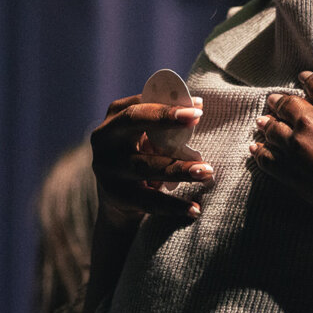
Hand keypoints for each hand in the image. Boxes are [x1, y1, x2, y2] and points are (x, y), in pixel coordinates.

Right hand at [90, 93, 214, 226]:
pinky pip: (148, 200)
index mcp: (114, 117)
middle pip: (134, 121)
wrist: (118, 198)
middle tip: (196, 119)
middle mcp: (104, 139)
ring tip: (207, 171)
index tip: (197, 106)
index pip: (140, 103)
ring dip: (180, 168)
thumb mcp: (148, 135)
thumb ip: (166, 121)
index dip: (166, 103)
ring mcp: (106, 168)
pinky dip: (174, 205)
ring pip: (146, 165)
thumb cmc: (142, 154)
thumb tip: (197, 105)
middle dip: (165, 118)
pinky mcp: (115, 195)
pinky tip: (195, 209)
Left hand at [250, 40, 312, 229]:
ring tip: (263, 119)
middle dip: (282, 99)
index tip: (305, 80)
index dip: (310, 79)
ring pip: (273, 128)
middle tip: (276, 99)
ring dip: (268, 121)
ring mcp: (297, 149)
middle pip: (288, 103)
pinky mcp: (291, 175)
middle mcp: (310, 121)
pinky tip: (256, 148)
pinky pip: (267, 158)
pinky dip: (260, 151)